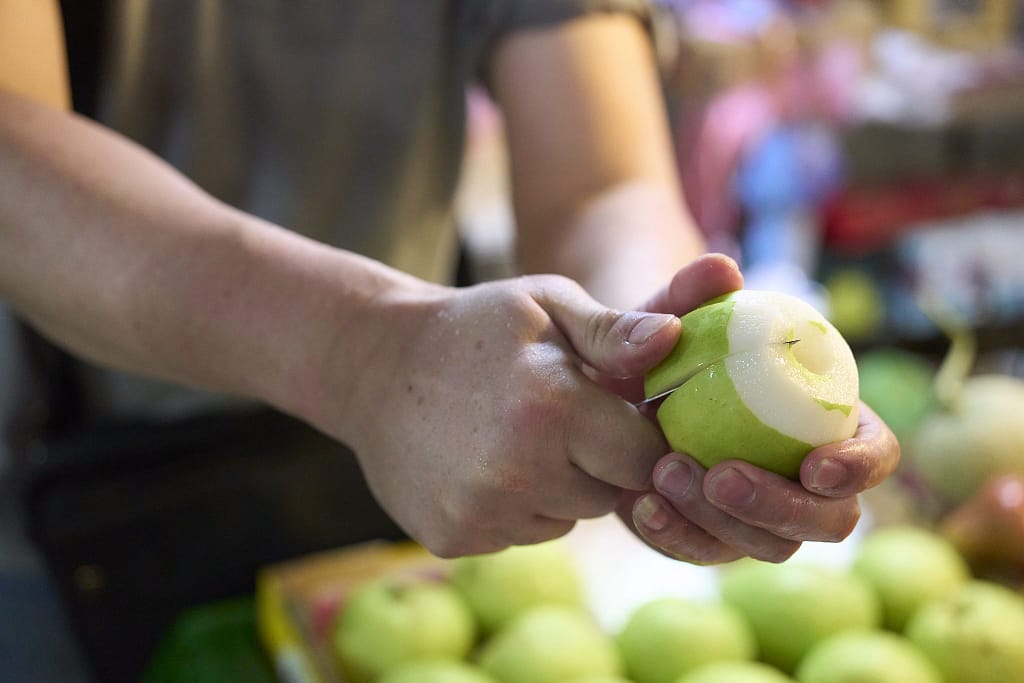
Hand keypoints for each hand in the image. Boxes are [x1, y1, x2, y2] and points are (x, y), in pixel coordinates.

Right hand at [340, 274, 681, 557]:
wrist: (373, 364)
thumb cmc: (475, 327)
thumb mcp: (547, 306)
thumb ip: (617, 330)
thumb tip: (675, 340)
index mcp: (553, 406)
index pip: (646, 458)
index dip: (637, 436)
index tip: (612, 412)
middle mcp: (519, 471)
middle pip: (609, 496)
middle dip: (598, 463)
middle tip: (557, 419)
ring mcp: (481, 512)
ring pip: (565, 520)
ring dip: (556, 488)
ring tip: (514, 437)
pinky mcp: (453, 538)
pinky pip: (518, 535)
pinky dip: (513, 508)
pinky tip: (481, 463)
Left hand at [612, 254, 900, 561]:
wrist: (612, 380)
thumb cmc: (662, 340)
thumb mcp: (664, 312)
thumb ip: (689, 291)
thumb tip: (720, 269)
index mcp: (824, 416)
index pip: (875, 450)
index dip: (859, 466)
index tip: (814, 466)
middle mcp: (802, 473)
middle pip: (831, 520)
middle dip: (781, 509)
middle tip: (720, 478)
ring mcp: (759, 512)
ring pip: (767, 546)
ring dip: (720, 523)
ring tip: (662, 475)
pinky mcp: (710, 534)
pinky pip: (705, 551)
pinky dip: (676, 537)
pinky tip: (639, 507)